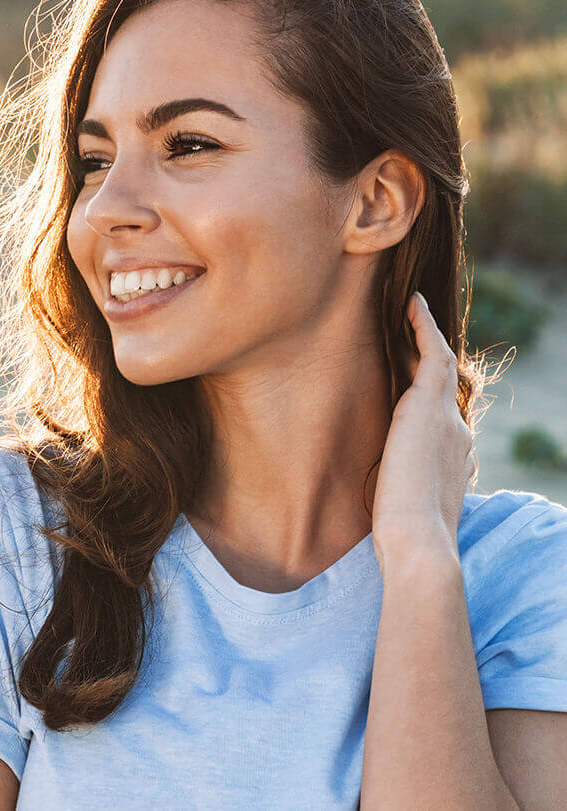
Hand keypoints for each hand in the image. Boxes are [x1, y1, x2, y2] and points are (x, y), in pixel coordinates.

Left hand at [370, 292, 476, 571]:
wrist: (417, 539)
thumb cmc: (402, 535)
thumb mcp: (403, 506)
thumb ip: (400, 489)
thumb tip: (386, 487)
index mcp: (452, 460)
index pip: (440, 422)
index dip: (427, 403)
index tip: (412, 392)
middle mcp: (457, 435)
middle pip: (440, 389)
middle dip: (426, 363)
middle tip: (410, 333)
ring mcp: (448, 419)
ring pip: (439, 366)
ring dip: (425, 337)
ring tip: (409, 311)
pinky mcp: (430, 405)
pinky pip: (432, 353)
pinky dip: (424, 327)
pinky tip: (411, 304)